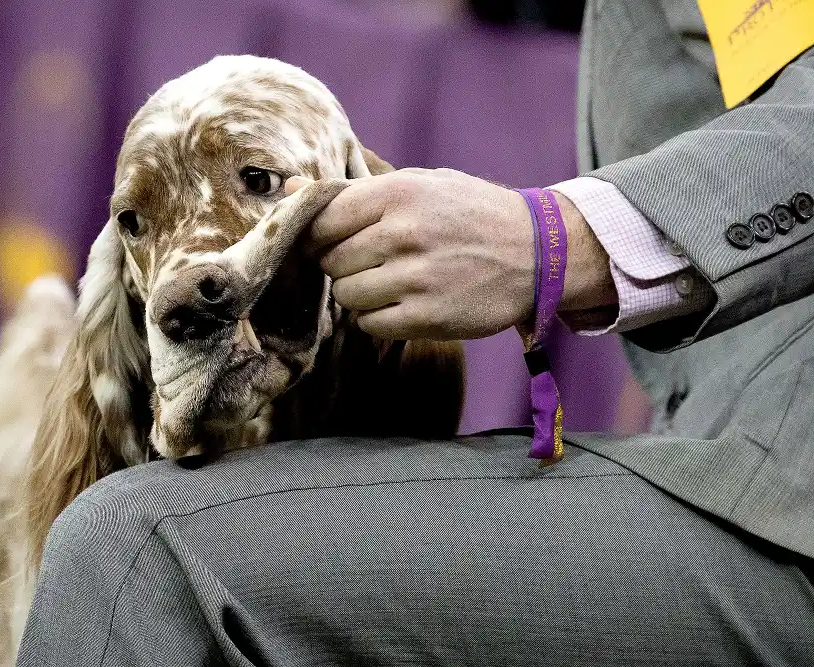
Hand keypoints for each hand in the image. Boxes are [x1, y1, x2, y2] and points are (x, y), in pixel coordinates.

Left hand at [287, 168, 615, 340]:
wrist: (539, 252)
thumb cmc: (470, 214)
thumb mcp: (420, 185)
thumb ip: (354, 192)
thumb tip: (288, 187)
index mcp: (398, 194)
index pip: (322, 221)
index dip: (319, 236)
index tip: (331, 242)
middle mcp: (404, 234)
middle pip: (331, 262)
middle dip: (343, 265)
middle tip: (372, 262)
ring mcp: (416, 279)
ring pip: (347, 296)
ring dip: (359, 294)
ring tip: (390, 282)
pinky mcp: (428, 317)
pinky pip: (371, 325)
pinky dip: (378, 319)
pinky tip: (404, 303)